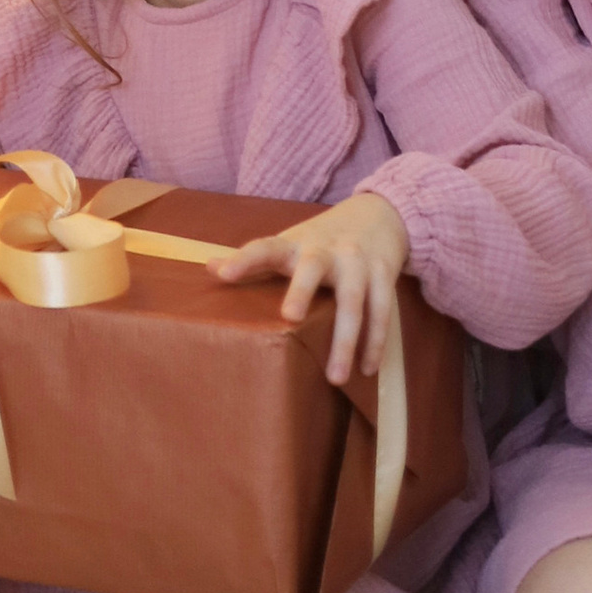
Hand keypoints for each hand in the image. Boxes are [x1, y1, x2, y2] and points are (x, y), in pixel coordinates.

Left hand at [215, 189, 411, 383]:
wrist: (378, 214)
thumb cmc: (322, 240)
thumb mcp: (290, 243)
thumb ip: (255, 260)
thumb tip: (208, 267)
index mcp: (296, 244)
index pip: (265, 248)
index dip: (244, 260)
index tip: (224, 274)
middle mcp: (326, 249)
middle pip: (313, 267)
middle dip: (302, 289)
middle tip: (290, 317)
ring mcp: (357, 260)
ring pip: (353, 298)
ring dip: (346, 338)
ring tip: (336, 378)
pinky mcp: (383, 272)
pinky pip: (381, 309)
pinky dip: (376, 341)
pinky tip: (367, 369)